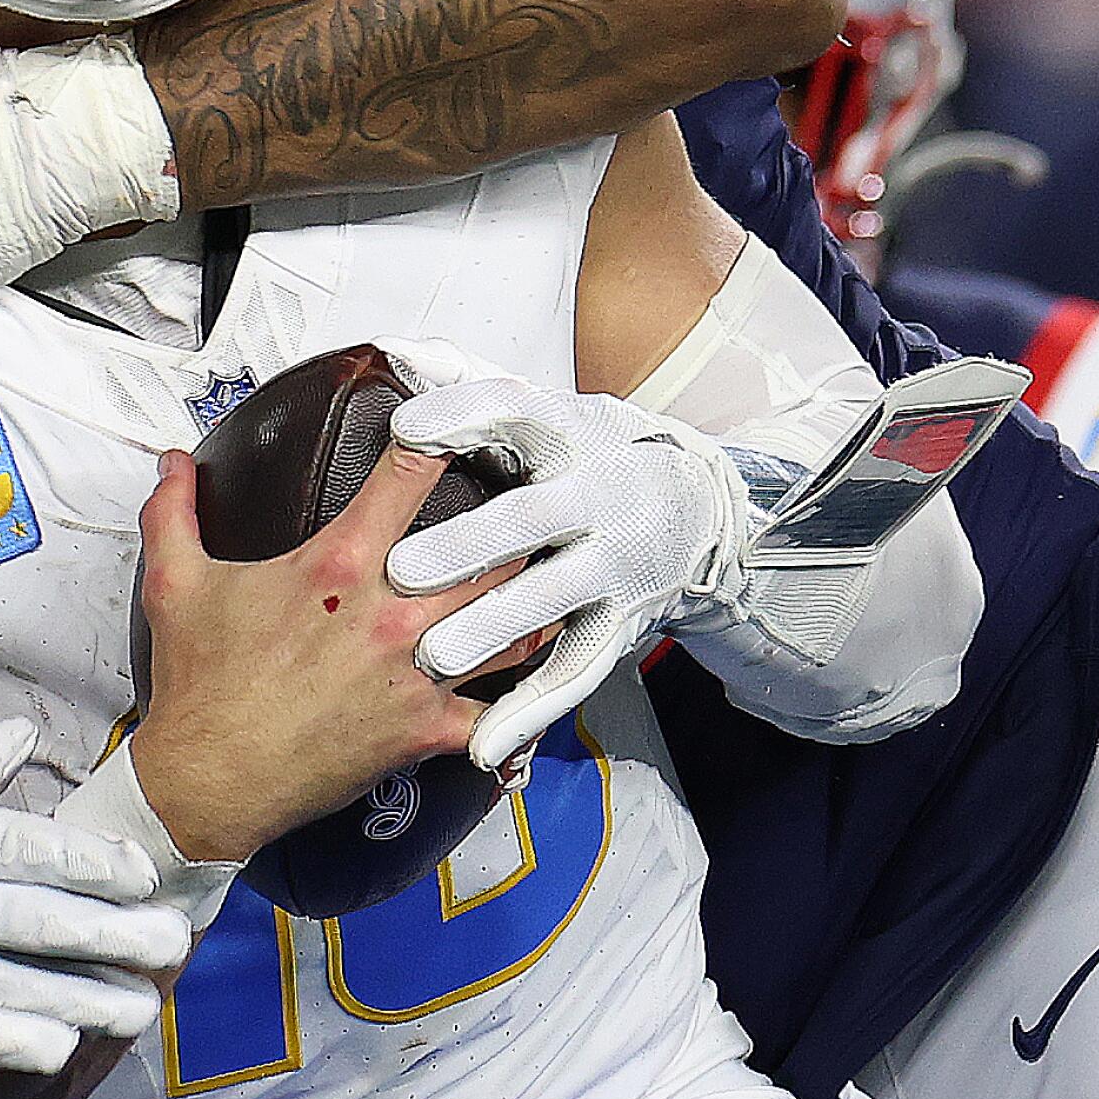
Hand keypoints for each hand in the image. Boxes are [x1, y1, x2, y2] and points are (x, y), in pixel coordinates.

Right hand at [0, 723, 192, 1076]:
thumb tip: (25, 740)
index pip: (25, 848)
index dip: (93, 866)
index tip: (148, 878)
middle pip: (31, 920)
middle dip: (110, 935)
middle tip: (175, 944)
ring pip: (2, 982)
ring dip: (79, 997)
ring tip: (141, 1006)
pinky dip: (4, 1041)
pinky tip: (59, 1048)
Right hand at [130, 448, 512, 861]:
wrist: (208, 781)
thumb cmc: (201, 689)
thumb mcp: (175, 584)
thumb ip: (175, 511)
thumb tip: (173, 465)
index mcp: (336, 565)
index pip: (409, 477)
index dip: (443, 440)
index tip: (462, 427)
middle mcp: (387, 614)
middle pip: (486, 548)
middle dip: (518, 523)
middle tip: (541, 504)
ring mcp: (414, 674)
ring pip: (511, 624)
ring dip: (536, 600)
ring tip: (557, 580)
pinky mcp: (425, 730)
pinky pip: (501, 715)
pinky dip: (526, 701)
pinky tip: (541, 685)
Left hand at [385, 374, 748, 766]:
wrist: (697, 506)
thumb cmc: (590, 457)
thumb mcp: (543, 413)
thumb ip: (468, 390)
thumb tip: (401, 357)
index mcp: (568, 437)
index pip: (512, 417)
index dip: (463, 421)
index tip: (409, 431)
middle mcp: (594, 499)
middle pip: (528, 520)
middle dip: (468, 545)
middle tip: (402, 568)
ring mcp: (611, 567)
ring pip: (547, 601)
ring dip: (491, 630)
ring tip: (434, 656)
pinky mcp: (618, 624)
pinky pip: (572, 671)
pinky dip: (530, 710)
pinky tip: (485, 742)